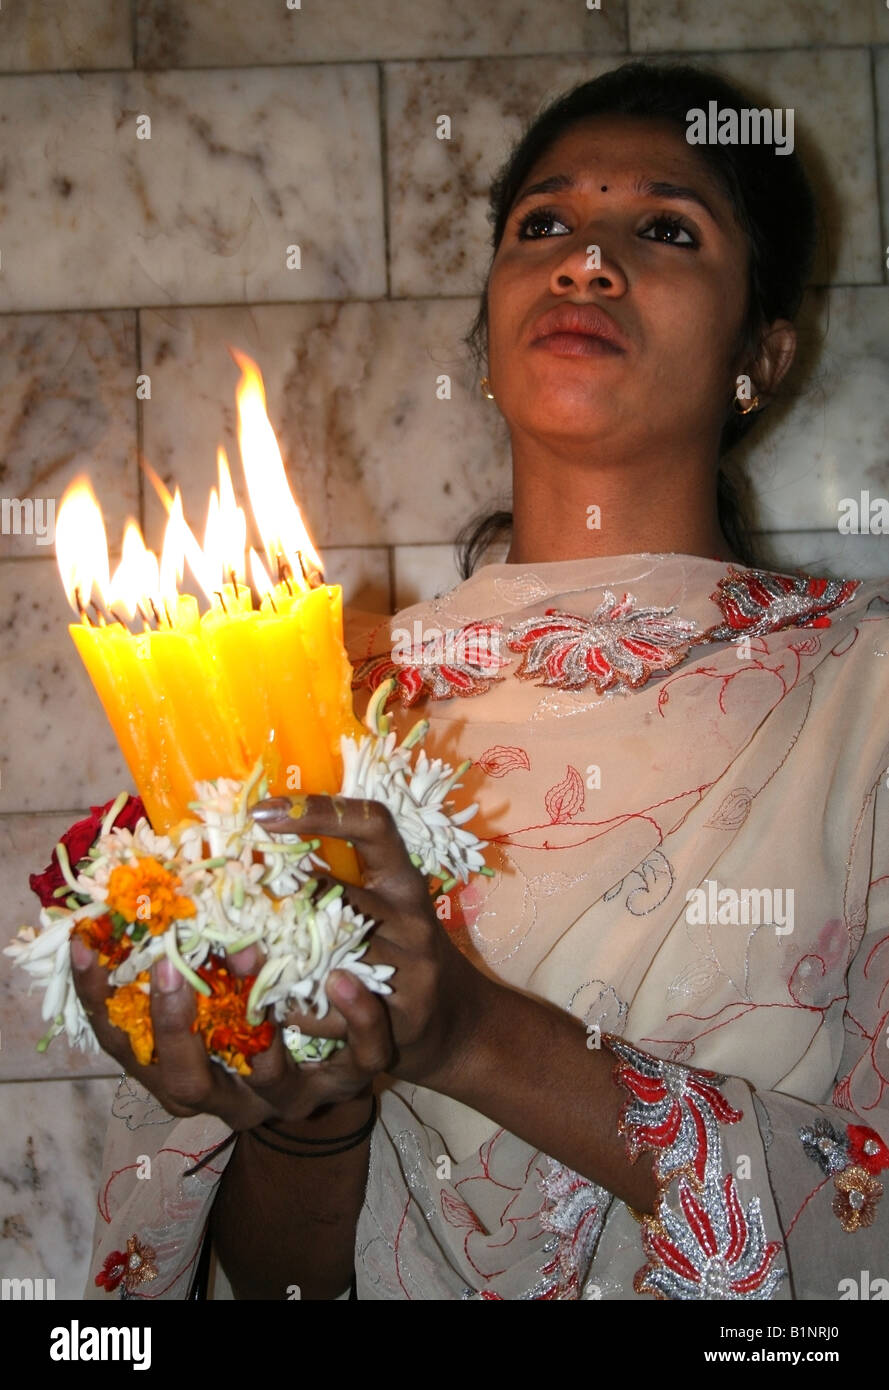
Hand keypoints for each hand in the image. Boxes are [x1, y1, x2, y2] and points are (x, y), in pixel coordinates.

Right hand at [70, 937, 392, 1130]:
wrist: (334, 1064)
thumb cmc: (253, 1015)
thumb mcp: (209, 993)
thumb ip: (174, 959)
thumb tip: (131, 886)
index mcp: (182, 1074)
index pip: (122, 1047)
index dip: (95, 1000)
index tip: (84, 945)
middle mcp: (230, 1098)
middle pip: (184, 1083)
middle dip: (172, 1026)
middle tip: (168, 965)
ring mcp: (290, 1097)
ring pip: (270, 1079)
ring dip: (262, 1024)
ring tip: (253, 958)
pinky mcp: (351, 1080)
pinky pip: (360, 1058)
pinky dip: (356, 1019)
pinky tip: (346, 978)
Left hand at [251, 793, 490, 1092]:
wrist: (456, 1021)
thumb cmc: (402, 953)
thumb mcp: (384, 909)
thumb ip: (337, 887)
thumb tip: (256, 863)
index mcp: (404, 881)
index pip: (372, 826)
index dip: (319, 811)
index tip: (262, 812)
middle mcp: (411, 918)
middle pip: (331, 896)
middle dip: (276, 904)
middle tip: (231, 911)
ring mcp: (411, 968)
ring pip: (323, 956)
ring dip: (276, 961)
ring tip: (243, 960)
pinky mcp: (402, 1017)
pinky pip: (330, 1010)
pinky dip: (296, 1009)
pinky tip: (279, 1007)